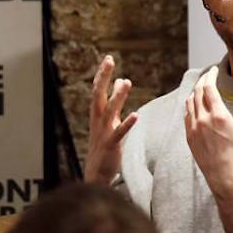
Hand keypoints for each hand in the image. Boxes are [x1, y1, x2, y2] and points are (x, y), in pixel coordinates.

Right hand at [84, 55, 137, 183]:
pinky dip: (126, 124)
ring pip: (109, 111)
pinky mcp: (111, 146)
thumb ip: (115, 102)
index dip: (103, 75)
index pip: (98, 91)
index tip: (108, 58)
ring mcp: (103, 133)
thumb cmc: (104, 145)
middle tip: (109, 61)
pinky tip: (136, 115)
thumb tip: (122, 80)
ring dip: (117, 96)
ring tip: (127, 82)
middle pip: (98, 95)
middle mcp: (98, 121)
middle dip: (103, 78)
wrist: (96, 173)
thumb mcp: (109, 120)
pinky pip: (119, 133)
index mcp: (98, 114)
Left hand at [184, 66, 232, 196]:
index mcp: (218, 115)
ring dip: (195, 92)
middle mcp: (203, 119)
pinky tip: (195, 106)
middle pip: (197, 92)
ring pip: (189, 102)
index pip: (209, 87)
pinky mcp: (189, 136)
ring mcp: (194, 128)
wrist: (224, 175)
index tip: (214, 70)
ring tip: (201, 88)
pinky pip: (186, 115)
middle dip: (203, 80)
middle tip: (209, 75)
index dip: (210, 75)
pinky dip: (190, 106)